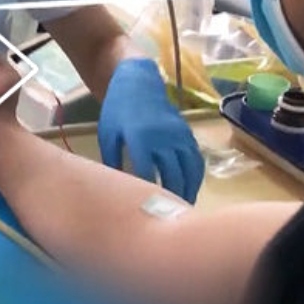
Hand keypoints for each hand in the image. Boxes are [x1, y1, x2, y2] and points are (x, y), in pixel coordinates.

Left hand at [98, 58, 204, 202]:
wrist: (137, 82)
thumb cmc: (117, 110)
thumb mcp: (108, 135)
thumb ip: (112, 161)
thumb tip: (116, 188)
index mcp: (141, 138)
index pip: (148, 172)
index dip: (149, 193)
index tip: (148, 212)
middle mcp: (164, 137)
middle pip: (173, 174)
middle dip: (173, 197)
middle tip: (171, 221)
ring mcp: (179, 135)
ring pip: (190, 168)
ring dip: (188, 189)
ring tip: (183, 209)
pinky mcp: (187, 133)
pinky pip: (196, 159)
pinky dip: (195, 177)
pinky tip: (190, 189)